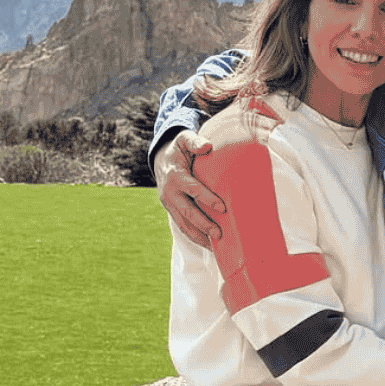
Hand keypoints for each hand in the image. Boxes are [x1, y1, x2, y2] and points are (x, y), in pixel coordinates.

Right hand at [155, 129, 224, 247]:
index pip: (193, 190)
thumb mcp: (184, 139)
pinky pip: (182, 226)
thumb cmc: (179, 148)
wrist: (161, 158)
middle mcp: (169, 193)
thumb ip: (195, 141)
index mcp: (175, 176)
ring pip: (183, 224)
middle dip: (203, 224)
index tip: (223, 208)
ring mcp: (169, 204)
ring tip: (215, 246)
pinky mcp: (171, 210)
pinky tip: (207, 245)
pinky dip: (194, 236)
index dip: (207, 199)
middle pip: (187, 212)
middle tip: (220, 234)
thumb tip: (207, 146)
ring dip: (198, 236)